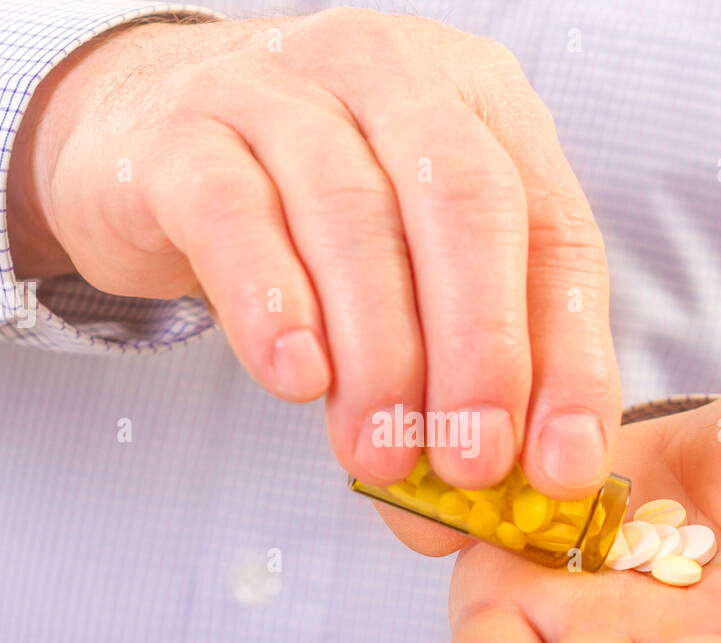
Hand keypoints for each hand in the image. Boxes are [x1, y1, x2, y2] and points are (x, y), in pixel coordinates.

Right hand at [7, 10, 618, 496]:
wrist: (152, 135)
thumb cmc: (307, 214)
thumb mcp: (411, 270)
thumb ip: (465, 363)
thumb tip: (501, 490)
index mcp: (479, 104)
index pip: (552, 232)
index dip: (568, 357)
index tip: (560, 465)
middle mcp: (391, 75)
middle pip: (463, 202)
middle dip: (480, 350)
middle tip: (471, 464)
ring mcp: (280, 89)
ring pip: (353, 215)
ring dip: (379, 354)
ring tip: (380, 454)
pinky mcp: (183, 134)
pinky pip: (234, 216)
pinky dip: (272, 305)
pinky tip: (296, 379)